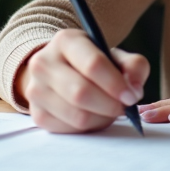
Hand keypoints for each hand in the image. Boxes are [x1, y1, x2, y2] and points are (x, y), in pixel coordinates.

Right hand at [16, 28, 149, 133]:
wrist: (61, 71)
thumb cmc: (93, 63)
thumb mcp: (115, 56)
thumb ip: (134, 66)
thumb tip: (134, 89)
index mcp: (66, 40)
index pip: (93, 64)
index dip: (116, 84)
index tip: (132, 96)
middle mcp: (43, 62)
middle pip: (81, 93)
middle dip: (110, 105)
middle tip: (124, 107)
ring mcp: (35, 89)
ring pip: (77, 116)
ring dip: (102, 118)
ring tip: (109, 110)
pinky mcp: (36, 114)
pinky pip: (69, 130)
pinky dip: (89, 127)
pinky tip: (93, 115)